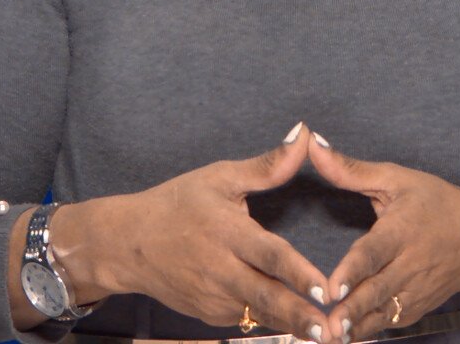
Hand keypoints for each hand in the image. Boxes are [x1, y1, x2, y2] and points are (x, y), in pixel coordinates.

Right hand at [116, 122, 333, 340]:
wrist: (127, 244)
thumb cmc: (177, 204)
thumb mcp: (219, 177)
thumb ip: (267, 166)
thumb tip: (304, 135)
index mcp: (226, 233)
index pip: (268, 255)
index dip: (296, 273)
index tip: (324, 289)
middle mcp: (221, 271)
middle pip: (266, 298)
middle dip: (300, 317)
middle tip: (331, 332)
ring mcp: (214, 298)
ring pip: (260, 314)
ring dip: (293, 326)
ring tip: (328, 338)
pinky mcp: (210, 315)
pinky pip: (247, 317)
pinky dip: (272, 321)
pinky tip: (300, 328)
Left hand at [309, 134, 459, 343]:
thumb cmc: (436, 203)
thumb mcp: (398, 179)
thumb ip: (352, 170)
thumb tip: (314, 146)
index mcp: (403, 231)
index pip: (374, 254)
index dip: (353, 272)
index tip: (332, 288)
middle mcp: (410, 265)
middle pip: (377, 291)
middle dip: (351, 310)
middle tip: (325, 325)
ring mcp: (416, 290)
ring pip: (383, 313)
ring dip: (358, 327)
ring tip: (330, 338)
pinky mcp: (418, 308)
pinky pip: (392, 321)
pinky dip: (371, 330)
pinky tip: (347, 338)